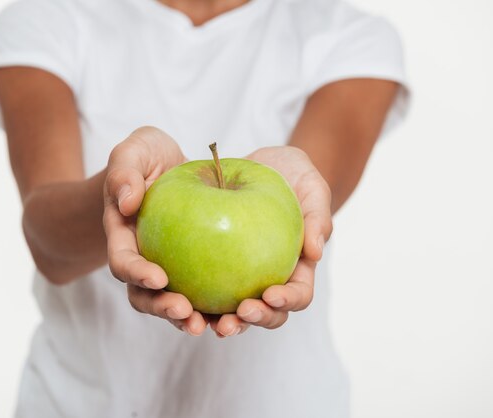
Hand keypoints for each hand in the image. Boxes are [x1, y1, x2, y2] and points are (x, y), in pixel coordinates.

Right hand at [103, 126, 208, 334]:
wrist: (169, 168)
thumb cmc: (148, 158)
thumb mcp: (134, 150)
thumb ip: (124, 170)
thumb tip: (127, 201)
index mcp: (124, 238)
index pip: (124, 262)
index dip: (137, 273)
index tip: (159, 276)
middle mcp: (144, 261)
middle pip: (147, 296)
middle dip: (164, 309)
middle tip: (186, 312)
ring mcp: (170, 269)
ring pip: (177, 304)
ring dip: (194, 319)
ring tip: (217, 326)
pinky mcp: (196, 271)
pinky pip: (207, 293)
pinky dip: (221, 306)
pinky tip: (244, 310)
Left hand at [209, 146, 332, 336]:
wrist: (260, 166)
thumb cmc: (293, 175)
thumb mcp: (311, 186)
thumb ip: (317, 215)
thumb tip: (315, 251)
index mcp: (297, 269)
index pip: (297, 295)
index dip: (286, 301)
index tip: (270, 294)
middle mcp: (268, 279)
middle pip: (265, 313)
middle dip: (253, 320)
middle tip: (237, 313)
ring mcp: (240, 277)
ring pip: (231, 311)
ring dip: (220, 321)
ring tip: (204, 322)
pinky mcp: (212, 265)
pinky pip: (201, 286)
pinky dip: (191, 298)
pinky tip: (175, 297)